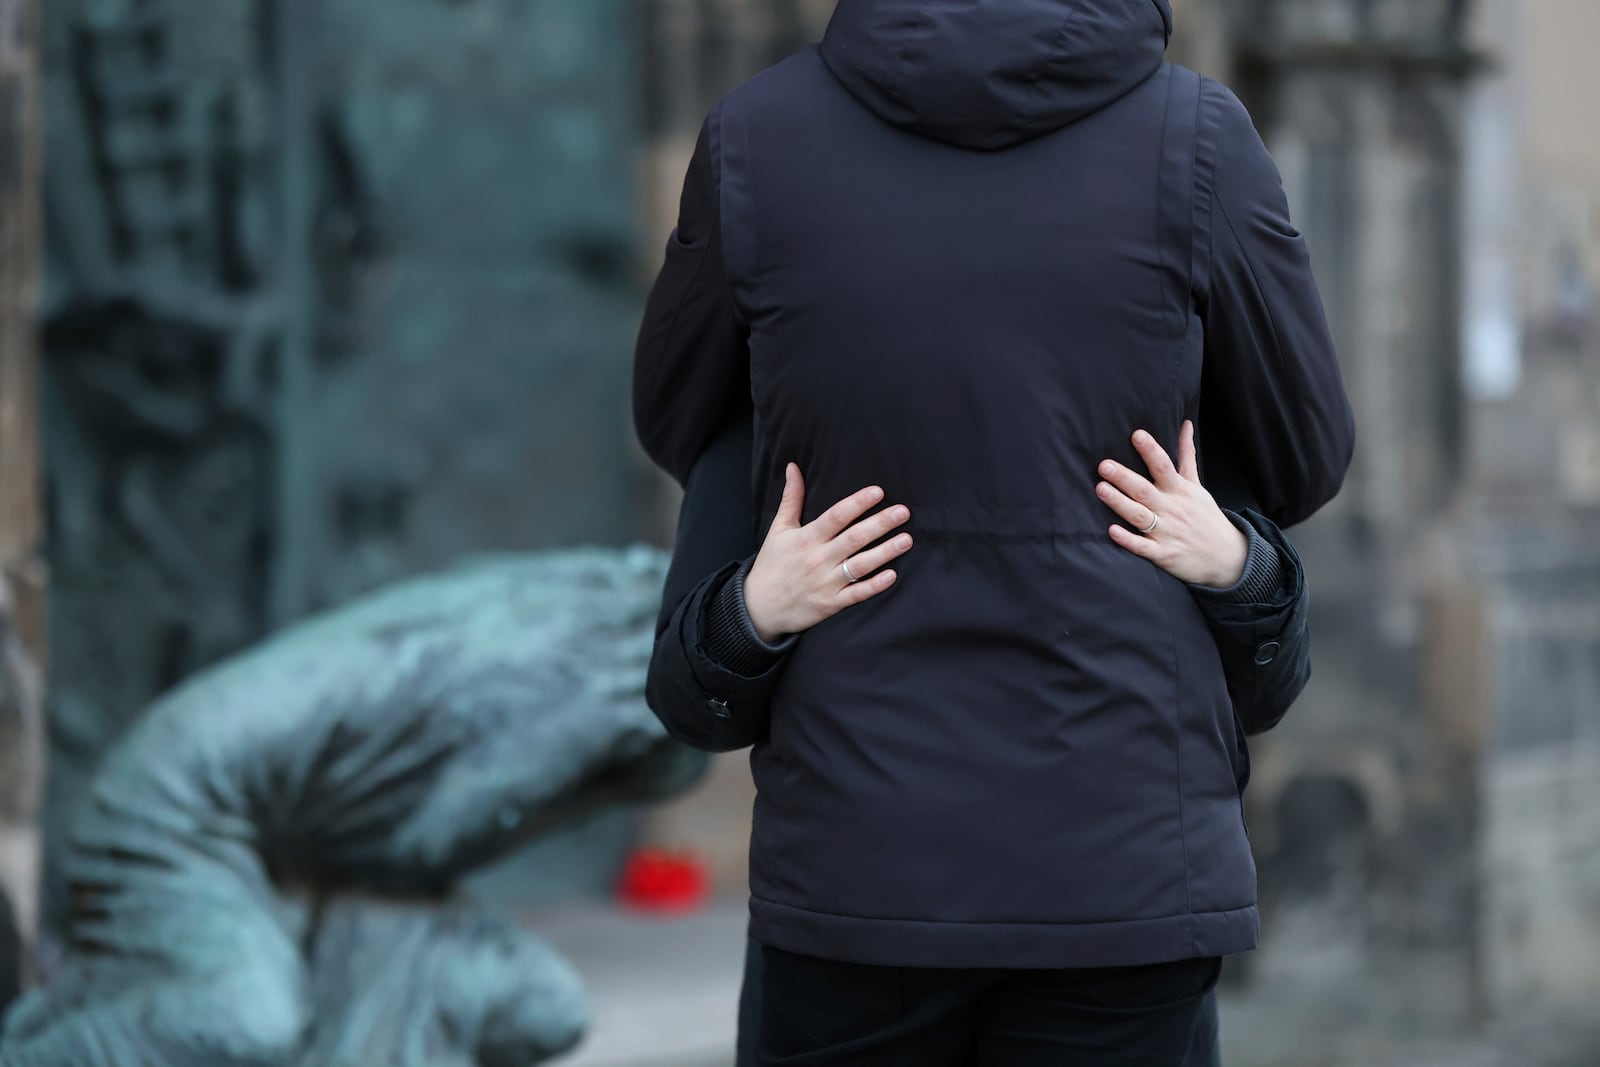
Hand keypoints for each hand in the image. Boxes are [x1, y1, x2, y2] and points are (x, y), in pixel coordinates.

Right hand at [743, 464, 912, 642]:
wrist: (760, 607)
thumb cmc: (772, 564)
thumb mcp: (778, 529)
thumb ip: (791, 498)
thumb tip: (793, 467)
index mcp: (806, 538)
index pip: (836, 517)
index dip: (857, 503)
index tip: (878, 492)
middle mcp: (818, 559)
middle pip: (854, 538)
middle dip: (880, 524)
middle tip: (903, 512)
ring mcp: (826, 583)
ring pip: (860, 565)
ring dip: (885, 552)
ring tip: (906, 539)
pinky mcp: (831, 604)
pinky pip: (857, 594)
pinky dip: (874, 586)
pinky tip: (893, 575)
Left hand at [1097, 421, 1248, 588]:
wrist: (1227, 556)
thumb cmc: (1206, 516)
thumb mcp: (1197, 484)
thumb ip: (1187, 455)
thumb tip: (1186, 424)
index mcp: (1179, 490)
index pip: (1164, 466)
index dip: (1151, 450)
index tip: (1136, 434)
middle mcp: (1172, 508)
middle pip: (1145, 490)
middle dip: (1124, 478)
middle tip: (1104, 465)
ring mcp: (1167, 532)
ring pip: (1140, 516)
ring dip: (1120, 503)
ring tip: (1101, 489)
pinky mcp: (1163, 554)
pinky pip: (1143, 547)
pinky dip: (1128, 540)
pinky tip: (1112, 531)